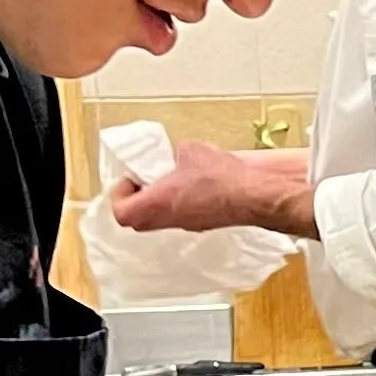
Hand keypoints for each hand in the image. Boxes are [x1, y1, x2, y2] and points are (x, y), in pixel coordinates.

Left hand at [109, 142, 307, 233]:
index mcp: (156, 204)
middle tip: (145, 181)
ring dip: (161, 202)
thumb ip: (177, 155)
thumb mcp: (190, 150)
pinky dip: (185, 202)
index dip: (120, 195)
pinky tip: (199, 184)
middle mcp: (170, 220)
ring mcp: (190, 225)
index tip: (130, 178)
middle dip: (138, 200)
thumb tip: (181, 156)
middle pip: (138, 221)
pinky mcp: (209, 222)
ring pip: (163, 220)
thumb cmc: (220, 176)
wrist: (255, 193)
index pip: (121, 213)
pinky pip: (186, 216)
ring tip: (173, 180)